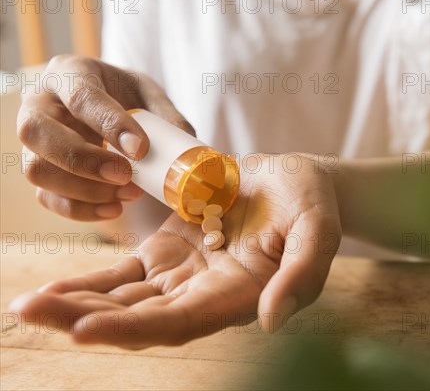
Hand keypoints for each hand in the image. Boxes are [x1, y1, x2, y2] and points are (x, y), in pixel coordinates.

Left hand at [9, 154, 341, 348]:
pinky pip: (123, 274)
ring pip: (123, 299)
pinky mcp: (167, 252)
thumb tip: (270, 321)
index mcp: (237, 297)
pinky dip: (89, 283)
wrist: (295, 184)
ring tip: (27, 303)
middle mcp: (203, 295)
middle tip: (29, 311)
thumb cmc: (312, 205)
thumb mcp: (317, 232)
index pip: (179, 323)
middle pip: (138, 317)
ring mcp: (182, 275)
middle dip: (83, 318)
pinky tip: (54, 287)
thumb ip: (302, 275)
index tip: (84, 329)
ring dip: (76, 303)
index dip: (133, 328)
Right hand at [17, 55, 194, 220]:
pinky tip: (115, 208)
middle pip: (36, 132)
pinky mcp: (39, 170)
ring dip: (85, 190)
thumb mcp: (149, 94)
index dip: (110, 125)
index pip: (81, 96)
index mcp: (70, 72)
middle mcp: (40, 103)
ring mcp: (34, 140)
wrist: (108, 108)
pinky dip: (81, 210)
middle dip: (84, 160)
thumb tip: (185, 148)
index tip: (141, 150)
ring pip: (36, 169)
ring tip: (130, 193)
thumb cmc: (126, 96)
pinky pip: (46, 197)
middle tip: (126, 175)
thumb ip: (167, 117)